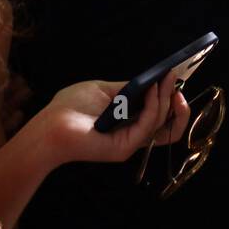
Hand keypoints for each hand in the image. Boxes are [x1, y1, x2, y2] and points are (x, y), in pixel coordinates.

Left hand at [38, 75, 190, 167]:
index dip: (171, 101)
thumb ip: (129, 88)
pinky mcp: (125, 147)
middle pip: (170, 128)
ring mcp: (130, 143)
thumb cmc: (70, 108)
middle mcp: (133, 135)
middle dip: (179, 106)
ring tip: (165, 82)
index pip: (161, 120)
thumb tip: (152, 80)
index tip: (173, 80)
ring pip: (163, 126)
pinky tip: (152, 89)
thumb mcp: (104, 90)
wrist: (49, 126)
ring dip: (167, 100)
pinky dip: (154, 105)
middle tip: (177, 84)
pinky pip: (148, 125)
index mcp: (128, 123)